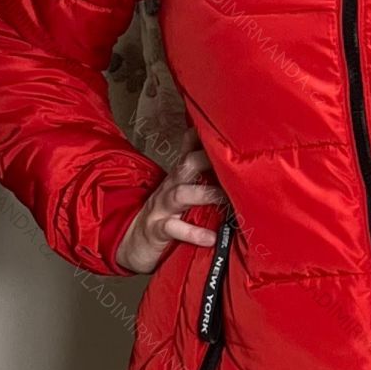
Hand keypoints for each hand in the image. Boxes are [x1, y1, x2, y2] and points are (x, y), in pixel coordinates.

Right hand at [115, 125, 227, 273]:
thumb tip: (235, 170)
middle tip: (232, 161)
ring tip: (226, 198)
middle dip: (207, 159)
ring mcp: (162, 207)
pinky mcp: (157, 229)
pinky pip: (174, 228)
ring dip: (205, 194)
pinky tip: (210, 237)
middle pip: (187, 165)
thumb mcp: (183, 193)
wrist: (134, 241)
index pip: (190, 150)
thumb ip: (204, 180)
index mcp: (179, 177)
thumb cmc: (167, 214)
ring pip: (181, 194)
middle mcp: (171, 186)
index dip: (202, 137)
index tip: (223, 128)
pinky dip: (193, 233)